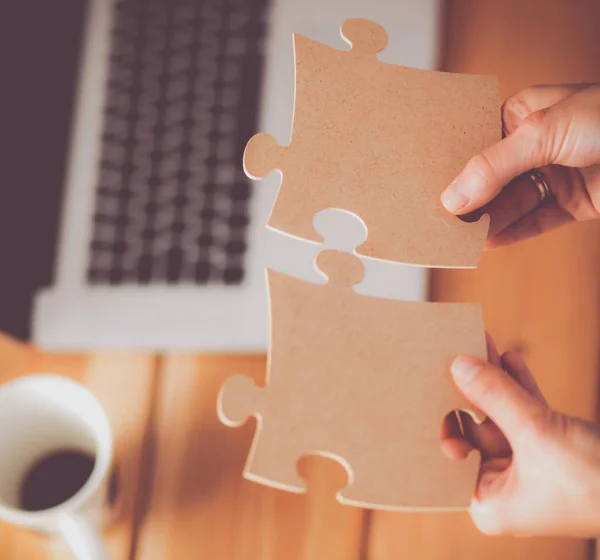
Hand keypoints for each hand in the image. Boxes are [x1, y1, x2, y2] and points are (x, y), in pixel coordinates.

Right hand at [440, 84, 599, 247]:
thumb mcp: (544, 133)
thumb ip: (494, 166)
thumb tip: (452, 197)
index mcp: (524, 114)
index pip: (476, 142)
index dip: (452, 166)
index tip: (427, 188)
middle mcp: (536, 145)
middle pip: (490, 177)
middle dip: (467, 198)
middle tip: (439, 219)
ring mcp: (553, 175)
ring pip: (510, 203)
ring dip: (487, 221)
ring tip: (458, 238)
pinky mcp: (572, 203)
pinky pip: (535, 222)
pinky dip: (512, 234)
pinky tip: (488, 244)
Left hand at [441, 335, 599, 536]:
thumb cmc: (595, 483)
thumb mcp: (536, 433)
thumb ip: (496, 397)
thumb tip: (461, 365)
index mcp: (487, 500)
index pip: (450, 451)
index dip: (439, 415)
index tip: (427, 382)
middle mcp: (501, 486)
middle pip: (475, 427)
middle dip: (468, 388)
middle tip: (454, 351)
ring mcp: (526, 467)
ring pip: (501, 415)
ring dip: (494, 380)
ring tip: (479, 342)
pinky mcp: (549, 450)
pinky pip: (526, 414)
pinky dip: (519, 387)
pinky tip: (508, 357)